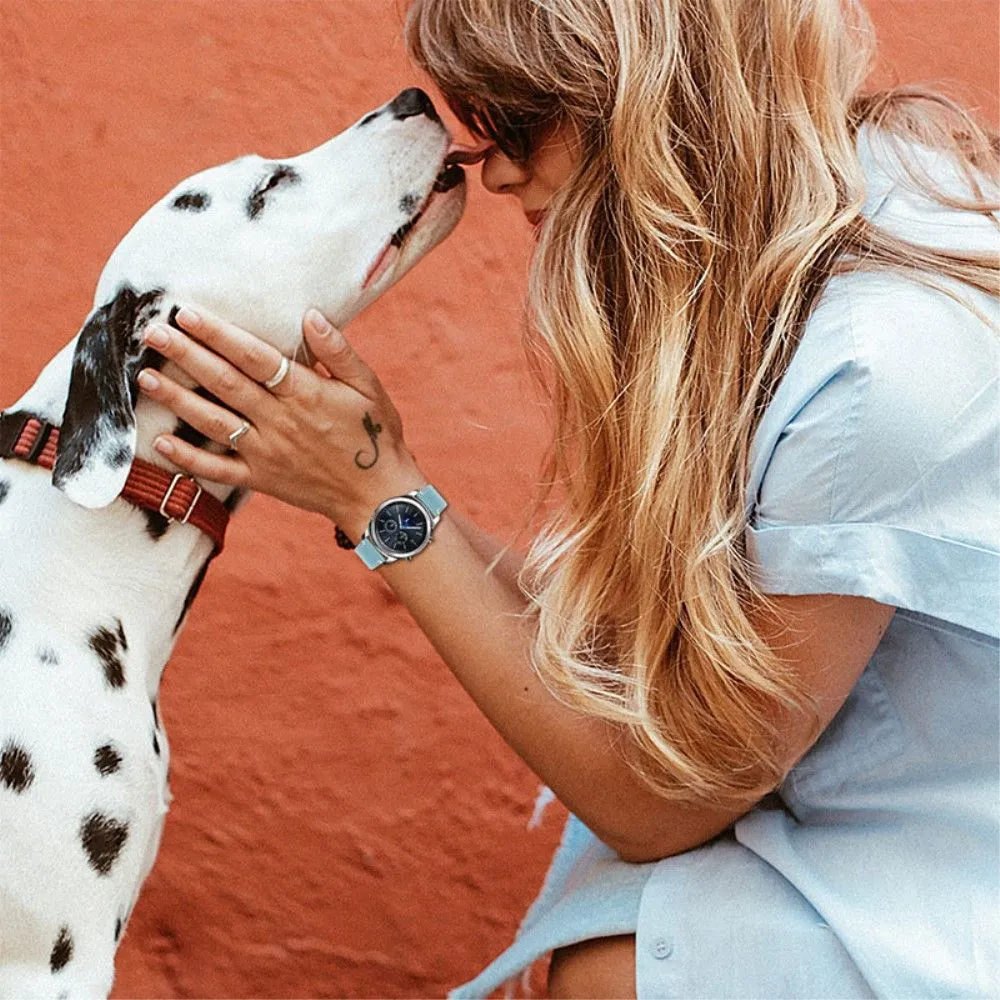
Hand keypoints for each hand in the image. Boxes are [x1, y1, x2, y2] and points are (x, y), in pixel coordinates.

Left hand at [136, 306, 424, 537]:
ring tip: (145, 376)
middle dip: (185, 355)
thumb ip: (338, 351)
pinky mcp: (262, 479)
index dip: (219, 334)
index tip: (188, 313)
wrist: (379, 496)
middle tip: (152, 332)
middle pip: (224, 383)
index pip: (254, 357)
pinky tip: (161, 441)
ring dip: (177, 398)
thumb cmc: (376, 435)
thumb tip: (310, 315)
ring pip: (214, 422)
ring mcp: (267, 452)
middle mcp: (280, 421)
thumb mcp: (368, 387)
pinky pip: (218, 469)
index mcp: (306, 393)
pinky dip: (188, 458)